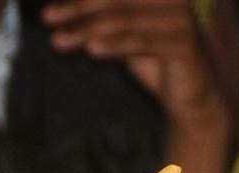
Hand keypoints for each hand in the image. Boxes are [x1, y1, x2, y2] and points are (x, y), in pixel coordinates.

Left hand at [41, 0, 225, 125]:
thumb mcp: (123, 34)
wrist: (190, 98)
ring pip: (123, 19)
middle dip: (77, 8)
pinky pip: (141, 40)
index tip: (51, 8)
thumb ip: (101, 18)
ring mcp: (180, 17)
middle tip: (48, 18)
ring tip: (59, 40)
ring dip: (86, 29)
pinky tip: (90, 49)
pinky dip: (114, 44)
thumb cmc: (155, 60)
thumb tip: (59, 10)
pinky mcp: (184, 43)